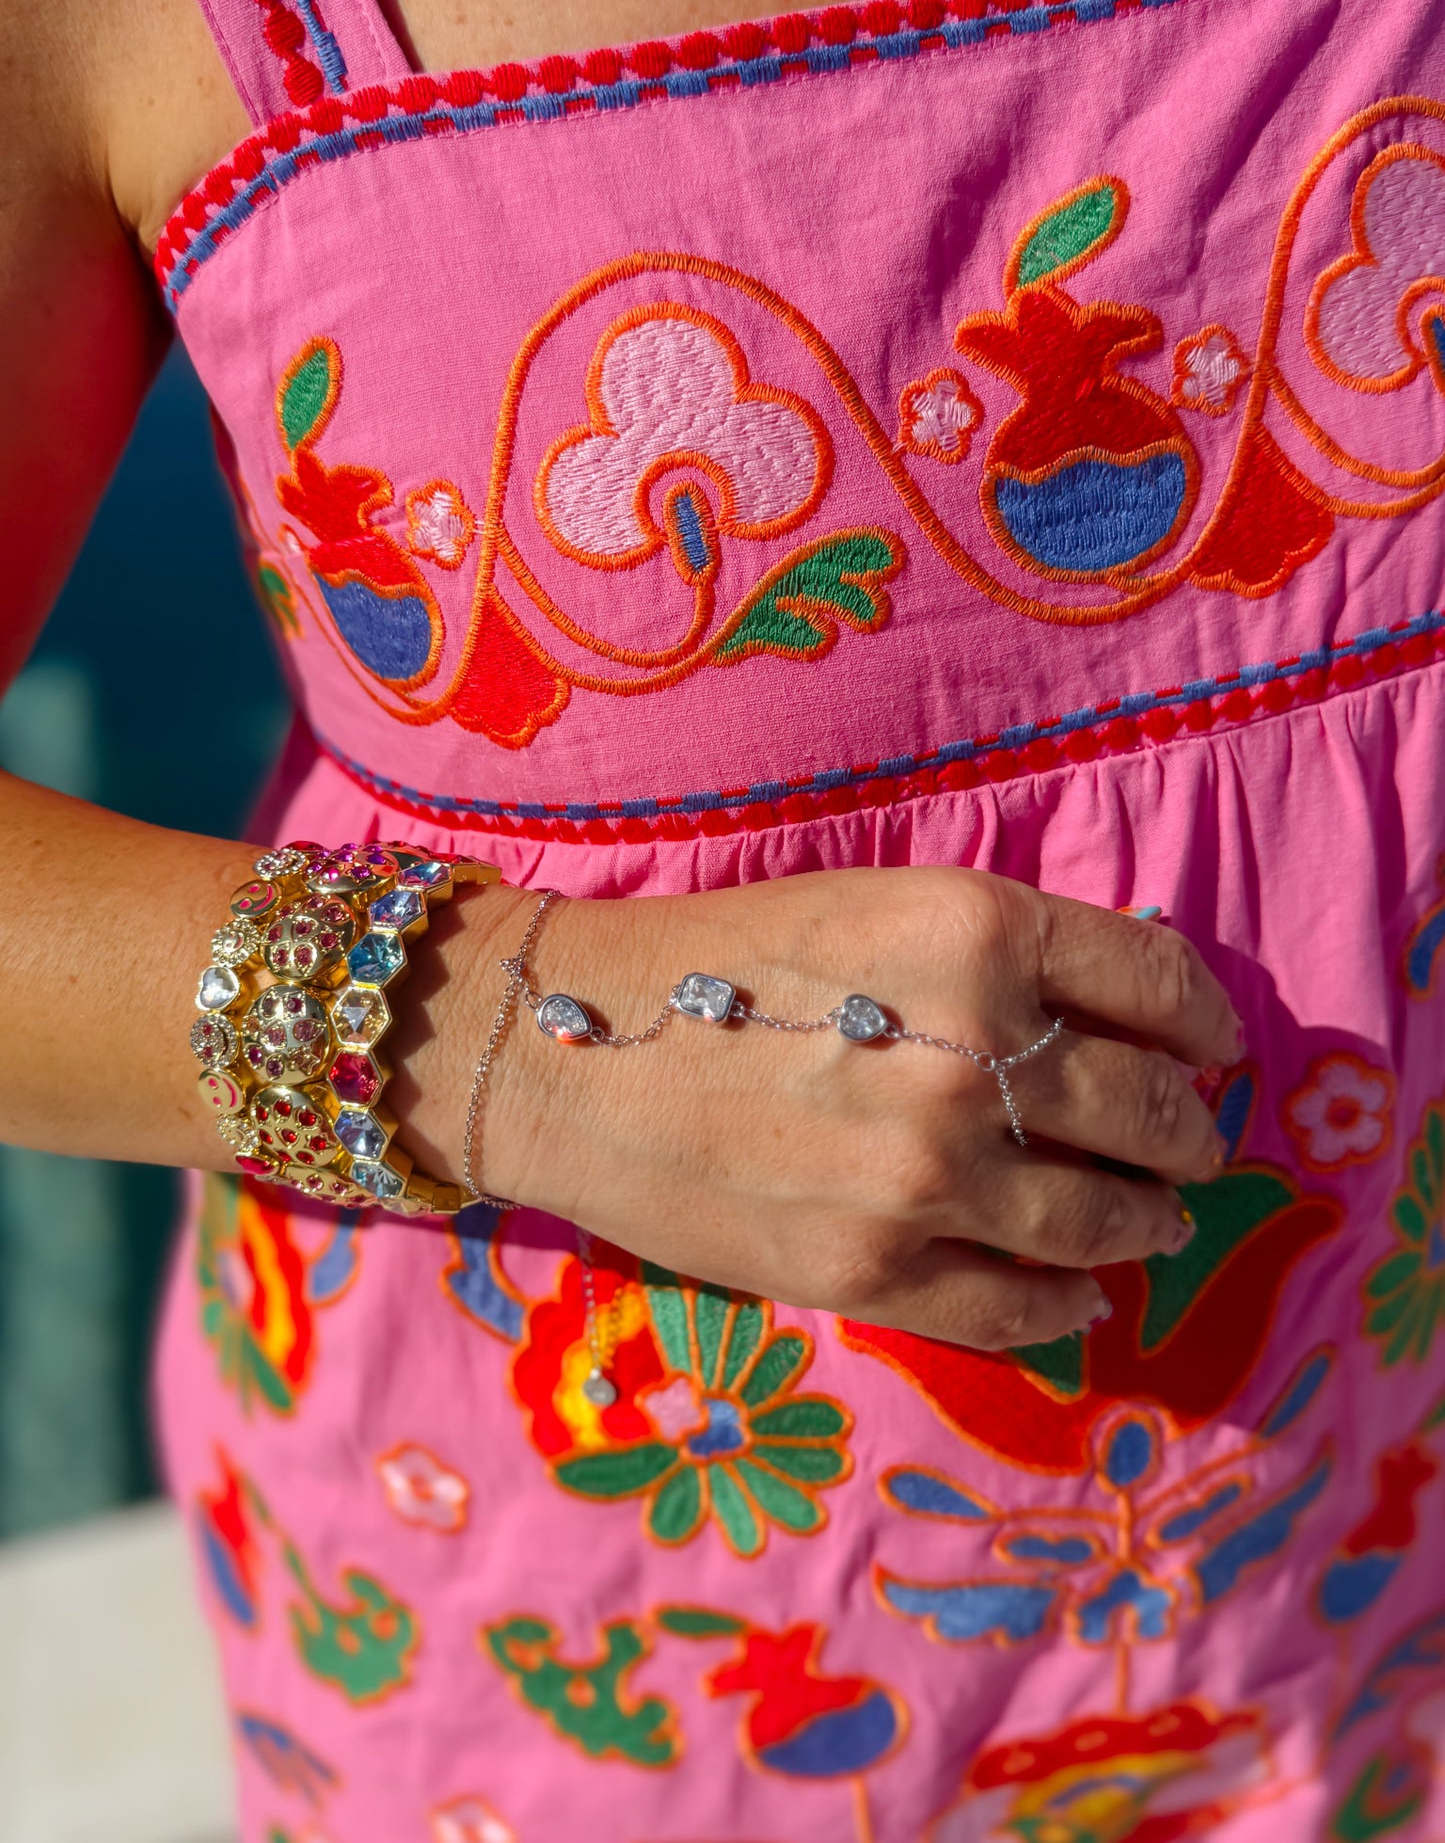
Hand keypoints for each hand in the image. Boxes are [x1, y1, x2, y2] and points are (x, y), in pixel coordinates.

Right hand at [404, 866, 1240, 1350]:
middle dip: (1190, 1131)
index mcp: (974, 935)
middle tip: (1187, 1143)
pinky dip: (1069, 1306)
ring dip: (1147, 1222)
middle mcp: (970, 1057)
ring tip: (1149, 1220)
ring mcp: (925, 1180)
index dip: (1205, 1021)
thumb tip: (1126, 1023)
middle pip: (1154, 1111)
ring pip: (1106, 1221)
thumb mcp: (874, 905)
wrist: (566, 1052)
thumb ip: (1002, 954)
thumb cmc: (716, 959)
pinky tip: (1077, 1296)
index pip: (1161, 983)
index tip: (1206, 1046)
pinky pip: (1022, 1311)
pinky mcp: (873, 1275)